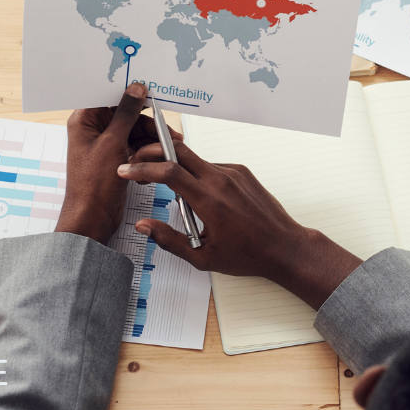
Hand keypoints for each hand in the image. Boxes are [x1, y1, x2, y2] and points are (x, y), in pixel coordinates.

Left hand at [54, 83, 153, 243]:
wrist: (93, 219)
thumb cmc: (93, 184)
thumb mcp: (113, 142)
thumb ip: (126, 113)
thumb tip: (136, 88)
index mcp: (85, 121)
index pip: (107, 95)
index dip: (128, 92)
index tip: (150, 90)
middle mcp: (94, 130)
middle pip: (126, 115)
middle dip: (148, 124)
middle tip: (169, 132)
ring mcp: (105, 145)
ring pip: (134, 132)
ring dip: (151, 142)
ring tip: (169, 151)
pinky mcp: (116, 159)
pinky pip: (135, 147)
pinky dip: (146, 154)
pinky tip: (153, 165)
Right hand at [120, 139, 361, 308]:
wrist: (284, 246)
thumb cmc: (246, 255)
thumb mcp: (202, 257)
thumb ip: (169, 240)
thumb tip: (142, 226)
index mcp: (209, 200)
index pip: (168, 172)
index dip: (142, 169)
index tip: (125, 170)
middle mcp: (221, 180)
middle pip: (179, 151)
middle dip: (154, 152)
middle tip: (137, 161)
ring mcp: (233, 173)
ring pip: (196, 160)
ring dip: (177, 167)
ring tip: (168, 187)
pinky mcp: (242, 172)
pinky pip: (213, 167)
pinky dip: (199, 175)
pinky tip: (197, 195)